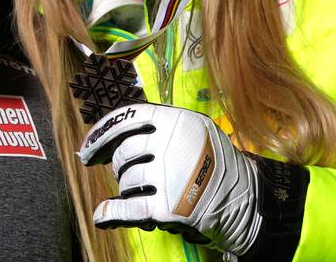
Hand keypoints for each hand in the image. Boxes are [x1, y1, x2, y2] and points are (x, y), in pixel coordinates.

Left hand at [77, 103, 261, 254]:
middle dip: (120, 167)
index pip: (125, 118)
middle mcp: (172, 144)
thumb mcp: (193, 130)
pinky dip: (111, 213)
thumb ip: (156, 128)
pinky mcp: (168, 207)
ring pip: (126, 182)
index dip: (99, 134)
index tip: (87, 150)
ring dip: (129, 191)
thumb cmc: (213, 163)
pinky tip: (103, 215)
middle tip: (128, 175)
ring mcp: (170, 176)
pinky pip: (128, 208)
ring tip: (147, 193)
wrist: (247, 201)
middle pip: (123, 154)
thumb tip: (106, 138)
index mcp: (176, 120)